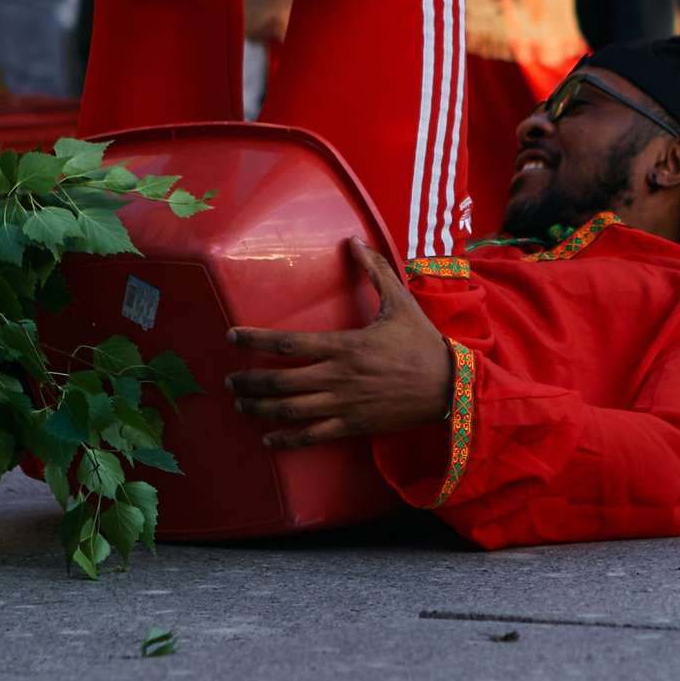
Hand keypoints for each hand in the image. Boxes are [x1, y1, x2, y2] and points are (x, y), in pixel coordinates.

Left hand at [223, 238, 453, 446]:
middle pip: (281, 381)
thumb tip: (354, 241)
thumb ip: (374, 271)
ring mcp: (344, 403)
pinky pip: (313, 435)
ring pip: (291, 410)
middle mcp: (338, 376)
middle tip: (230, 380)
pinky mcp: (353, 424)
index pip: (289, 342)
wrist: (449, 386)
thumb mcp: (400, 302)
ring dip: (260, 408)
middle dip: (250, 381)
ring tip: (241, 404)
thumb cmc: (421, 342)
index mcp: (344, 346)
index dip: (255, 339)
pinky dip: (287, 439)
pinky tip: (268, 438)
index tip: (232, 336)